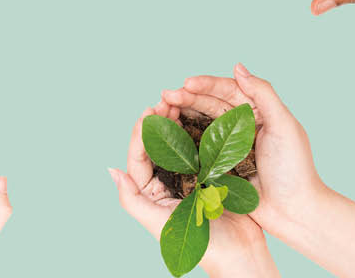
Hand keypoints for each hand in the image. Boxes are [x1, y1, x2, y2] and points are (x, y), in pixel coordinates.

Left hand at [110, 105, 277, 276]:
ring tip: (178, 101)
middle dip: (159, 121)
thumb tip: (112, 171)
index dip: (142, 133)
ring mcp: (189, 175)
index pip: (139, 157)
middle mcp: (167, 181)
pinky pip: (200, 145)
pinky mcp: (211, 172)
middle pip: (158, 145)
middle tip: (165, 100)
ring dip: (176, 120)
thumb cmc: (202, 245)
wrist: (242, 254)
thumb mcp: (159, 223)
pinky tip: (198, 113)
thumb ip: (132, 199)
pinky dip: (197, 128)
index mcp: (151, 192)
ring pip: (178, 141)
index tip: (148, 111)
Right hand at [159, 64, 326, 240]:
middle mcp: (242, 125)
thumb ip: (263, 94)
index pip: (228, 90)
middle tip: (166, 95)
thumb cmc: (294, 169)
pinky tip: (168, 131)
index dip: (207, 84)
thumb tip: (238, 67)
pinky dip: (182, 137)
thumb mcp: (284, 126)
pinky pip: (197, 147)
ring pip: (200, 122)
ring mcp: (229, 146)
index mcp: (259, 111)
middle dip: (187, 97)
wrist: (294, 212)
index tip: (187, 83)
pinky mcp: (219, 165)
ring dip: (181, 114)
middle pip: (210, 104)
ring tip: (162, 108)